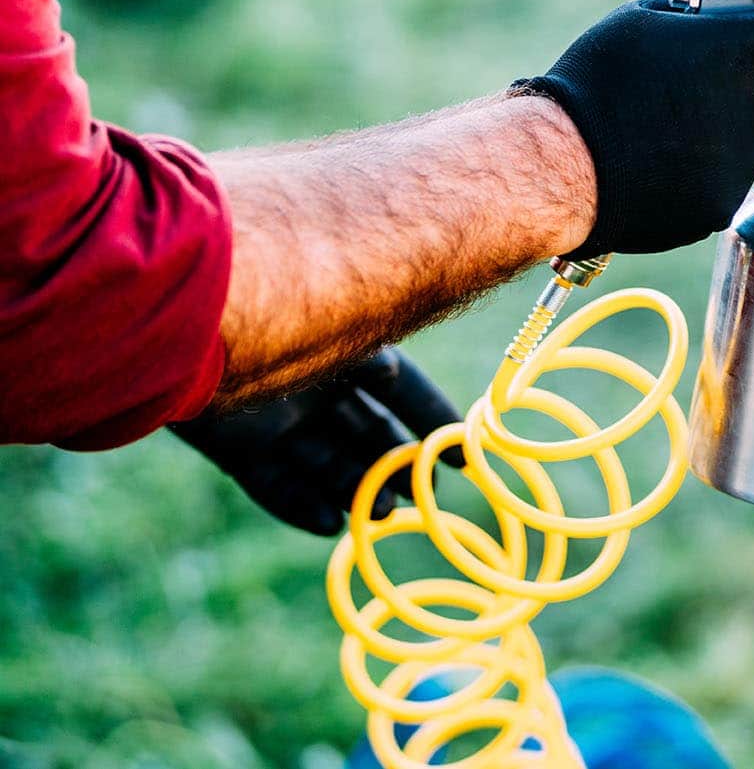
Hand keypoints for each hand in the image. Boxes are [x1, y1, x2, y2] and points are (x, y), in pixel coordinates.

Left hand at [170, 348, 462, 535]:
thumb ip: (375, 360)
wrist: (192, 333)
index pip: (403, 389)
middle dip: (395, 465)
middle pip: (365, 433)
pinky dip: (299, 505)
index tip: (465, 456)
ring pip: (325, 462)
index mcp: (346, 353)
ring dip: (355, 489)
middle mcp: (316, 387)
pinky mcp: (238, 446)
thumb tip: (396, 378)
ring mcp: (277, 419)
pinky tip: (328, 525)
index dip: (433, 418)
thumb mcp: (344, 337)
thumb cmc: (277, 324)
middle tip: (420, 497)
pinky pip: (273, 482)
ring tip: (382, 515)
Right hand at [515, 0, 753, 255]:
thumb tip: (729, 1)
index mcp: (738, 49)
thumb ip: (699, 11)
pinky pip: (732, 181)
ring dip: (741, 133)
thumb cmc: (593, 84)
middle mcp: (752, 104)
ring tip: (683, 128)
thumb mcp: (641, 20)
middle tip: (747, 84)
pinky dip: (709, 173)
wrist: (560, 164)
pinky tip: (667, 162)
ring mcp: (741, 159)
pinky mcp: (723, 203)